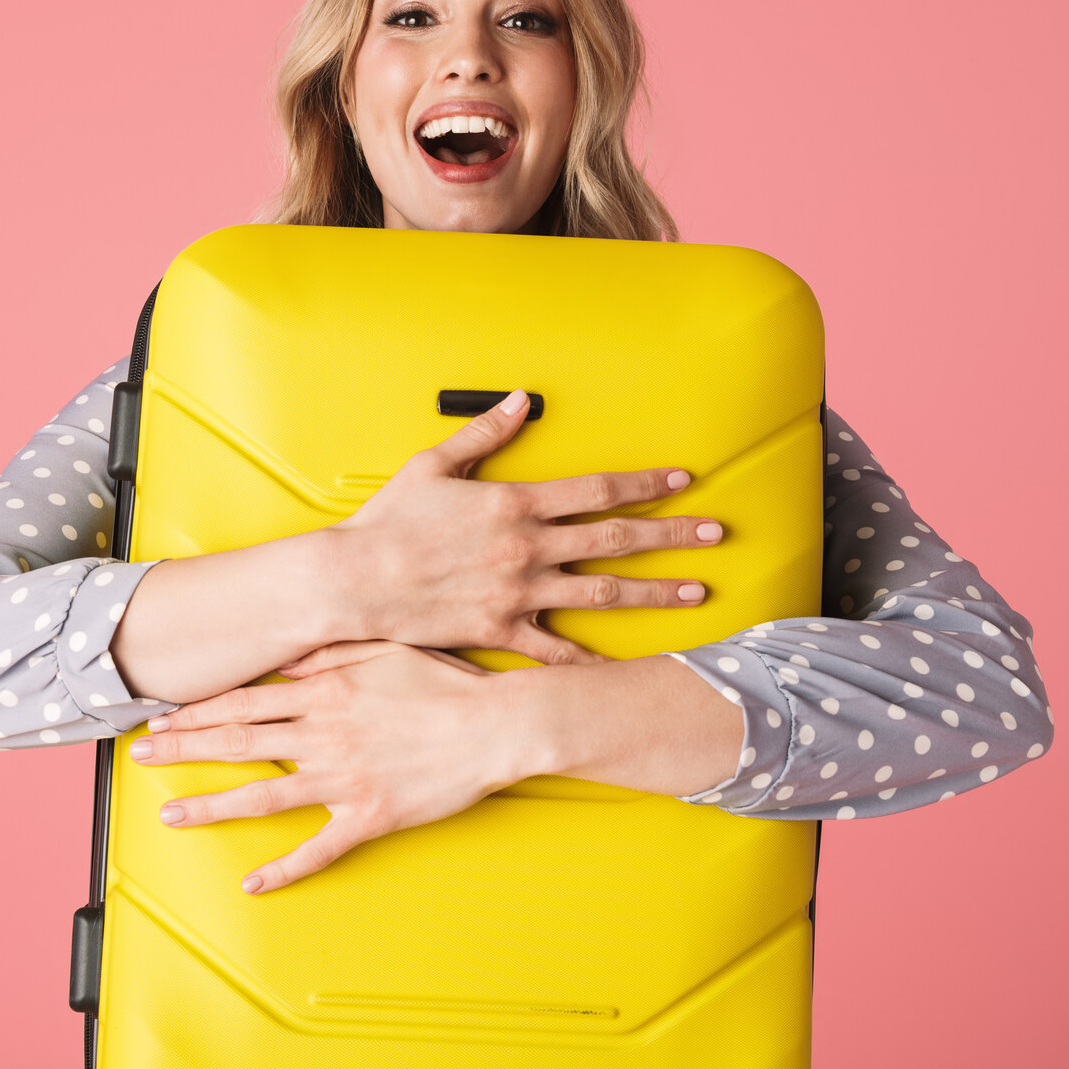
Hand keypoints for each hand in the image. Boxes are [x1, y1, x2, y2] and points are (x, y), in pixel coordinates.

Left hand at [129, 641, 532, 893]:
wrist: (496, 725)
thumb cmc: (447, 683)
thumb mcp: (385, 648)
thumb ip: (330, 654)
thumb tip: (287, 663)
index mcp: (325, 692)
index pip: (244, 701)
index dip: (198, 710)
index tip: (162, 716)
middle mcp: (324, 735)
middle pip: (237, 742)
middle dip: (183, 749)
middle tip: (142, 756)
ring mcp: (344, 779)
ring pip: (262, 795)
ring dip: (211, 805)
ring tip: (170, 815)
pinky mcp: (369, 817)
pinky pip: (318, 849)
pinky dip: (283, 870)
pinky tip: (251, 884)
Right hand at [332, 389, 723, 665]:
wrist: (354, 582)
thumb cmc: (388, 523)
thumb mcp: (433, 465)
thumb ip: (484, 433)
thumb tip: (520, 401)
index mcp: (515, 503)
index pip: (596, 489)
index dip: (643, 484)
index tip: (680, 481)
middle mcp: (526, 547)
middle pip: (615, 539)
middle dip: (671, 534)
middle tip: (714, 533)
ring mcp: (518, 592)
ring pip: (602, 592)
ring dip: (654, 591)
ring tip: (695, 591)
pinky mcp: (501, 629)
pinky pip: (556, 651)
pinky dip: (592, 661)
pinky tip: (625, 667)